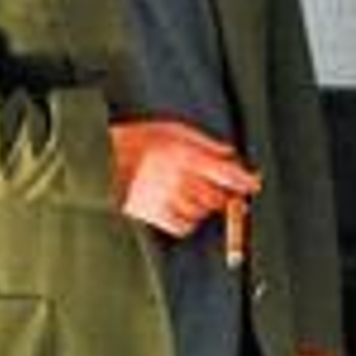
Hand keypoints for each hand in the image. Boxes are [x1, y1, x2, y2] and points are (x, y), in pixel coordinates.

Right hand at [110, 118, 260, 236]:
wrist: (101, 158)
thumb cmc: (134, 140)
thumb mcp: (172, 129)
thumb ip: (204, 142)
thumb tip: (230, 154)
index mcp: (187, 156)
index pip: (229, 174)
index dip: (246, 181)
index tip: (254, 183)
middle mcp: (181, 179)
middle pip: (219, 196)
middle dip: (225, 193)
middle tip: (224, 188)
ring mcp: (168, 199)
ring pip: (204, 213)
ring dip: (206, 206)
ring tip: (195, 193)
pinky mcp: (156, 214)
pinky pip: (185, 226)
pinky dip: (190, 221)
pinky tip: (184, 208)